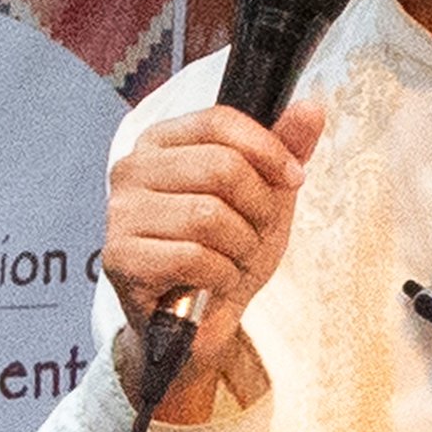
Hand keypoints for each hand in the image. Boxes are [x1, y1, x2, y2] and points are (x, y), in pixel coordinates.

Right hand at [102, 98, 322, 389]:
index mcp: (162, 142)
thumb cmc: (226, 251)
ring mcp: (120, 213)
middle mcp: (132, 168)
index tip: (294, 179)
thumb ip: (285, 150)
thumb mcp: (265, 196)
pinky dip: (220, 276)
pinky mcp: (120, 257)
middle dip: (258, 208)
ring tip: (233, 260)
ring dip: (241, 247)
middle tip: (256, 233)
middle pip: (220, 167)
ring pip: (208, 215)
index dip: (268, 150)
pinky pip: (191, 257)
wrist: (201, 321)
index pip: (218, 121)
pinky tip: (214, 282)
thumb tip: (311, 109)